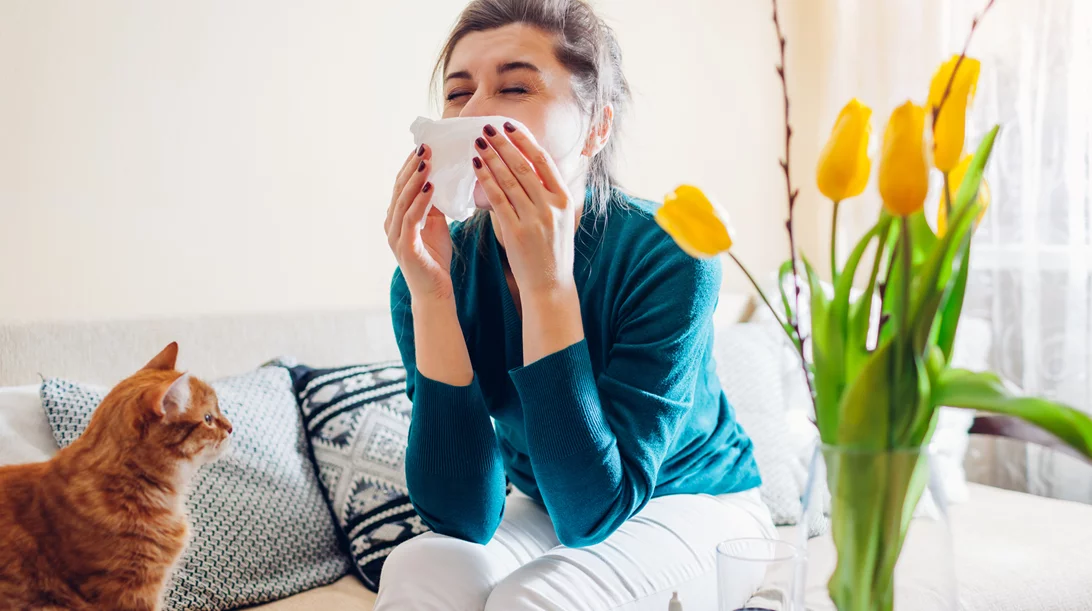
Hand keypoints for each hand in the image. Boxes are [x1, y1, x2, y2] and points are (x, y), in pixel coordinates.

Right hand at [385, 145, 453, 300]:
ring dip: (415, 179)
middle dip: (412, 167)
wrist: (435, 291)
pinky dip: (419, 201)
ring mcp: (395, 236)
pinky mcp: (405, 247)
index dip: (410, 166)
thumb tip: (438, 180)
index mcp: (396, 217)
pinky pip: (411, 219)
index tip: (423, 147)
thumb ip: (433, 204)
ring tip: (427, 161)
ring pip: (403, 201)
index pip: (401, 186)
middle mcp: (391, 224)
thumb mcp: (436, 224)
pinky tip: (430, 187)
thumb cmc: (435, 258)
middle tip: (425, 147)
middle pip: (399, 189)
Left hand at [472, 122, 577, 298]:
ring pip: (510, 180)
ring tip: (478, 143)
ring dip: (492, 158)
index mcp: (564, 200)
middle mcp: (551, 207)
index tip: (510, 125)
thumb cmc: (552, 250)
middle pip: (525, 166)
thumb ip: (548, 193)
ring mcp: (534, 219)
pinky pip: (498, 200)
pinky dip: (486, 181)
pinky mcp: (516, 232)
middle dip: (504, 144)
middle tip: (487, 127)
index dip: (525, 141)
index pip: (544, 162)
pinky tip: (477, 168)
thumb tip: (530, 165)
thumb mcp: (559, 218)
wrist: (550, 284)